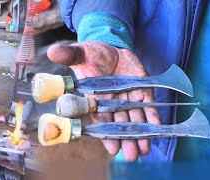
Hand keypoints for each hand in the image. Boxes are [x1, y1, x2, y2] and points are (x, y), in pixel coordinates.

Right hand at [47, 42, 160, 160]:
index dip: (106, 133)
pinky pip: (148, 106)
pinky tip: (157, 128)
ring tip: (143, 150)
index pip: (100, 118)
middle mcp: (112, 101)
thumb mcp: (80, 53)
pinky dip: (152, 117)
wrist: (112, 47)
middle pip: (119, 123)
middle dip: (125, 139)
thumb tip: (52, 52)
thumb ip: (68, 55)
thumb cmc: (92, 53)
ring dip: (140, 134)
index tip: (112, 148)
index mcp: (95, 97)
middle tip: (131, 155)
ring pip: (134, 119)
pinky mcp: (142, 90)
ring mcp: (128, 97)